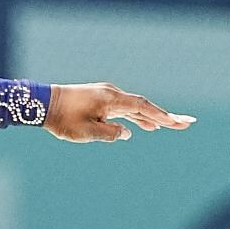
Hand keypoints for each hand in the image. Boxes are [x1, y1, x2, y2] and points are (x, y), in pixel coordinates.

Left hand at [46, 83, 194, 142]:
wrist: (43, 104)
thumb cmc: (63, 119)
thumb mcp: (88, 132)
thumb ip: (111, 134)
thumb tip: (127, 133)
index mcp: (112, 99)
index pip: (143, 107)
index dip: (162, 116)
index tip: (179, 122)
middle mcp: (112, 94)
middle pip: (144, 106)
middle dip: (165, 116)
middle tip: (186, 123)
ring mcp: (107, 96)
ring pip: (135, 108)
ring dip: (152, 117)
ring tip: (170, 126)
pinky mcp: (101, 100)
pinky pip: (124, 109)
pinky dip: (136, 117)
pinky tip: (146, 126)